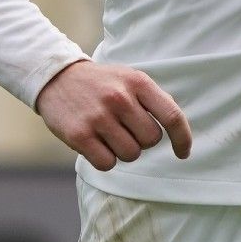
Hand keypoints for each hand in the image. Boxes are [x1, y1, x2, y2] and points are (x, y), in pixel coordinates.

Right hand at [35, 60, 192, 170]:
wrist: (57, 78)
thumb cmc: (102, 84)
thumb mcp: (130, 79)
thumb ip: (153, 101)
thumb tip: (178, 131)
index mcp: (138, 82)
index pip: (172, 116)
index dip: (182, 138)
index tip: (182, 153)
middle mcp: (120, 98)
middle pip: (151, 140)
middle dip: (142, 140)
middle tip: (126, 129)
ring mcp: (98, 117)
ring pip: (131, 155)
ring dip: (123, 151)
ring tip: (109, 134)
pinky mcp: (79, 135)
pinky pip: (107, 164)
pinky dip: (105, 160)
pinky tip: (96, 144)